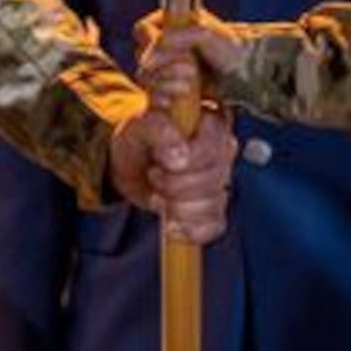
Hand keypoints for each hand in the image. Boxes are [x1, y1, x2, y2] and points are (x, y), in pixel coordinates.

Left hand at [107, 105, 235, 242]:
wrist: (128, 165)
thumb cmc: (138, 138)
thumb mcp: (139, 125)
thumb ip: (159, 129)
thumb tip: (181, 156)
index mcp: (212, 122)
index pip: (216, 145)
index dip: (191, 160)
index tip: (162, 163)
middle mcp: (223, 150)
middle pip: (215, 178)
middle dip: (176, 185)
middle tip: (153, 174)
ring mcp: (221, 181)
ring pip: (213, 204)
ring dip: (177, 207)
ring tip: (158, 194)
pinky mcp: (215, 208)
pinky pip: (213, 226)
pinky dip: (187, 229)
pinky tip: (170, 221)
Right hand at [136, 9, 246, 103]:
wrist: (246, 73)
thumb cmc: (229, 47)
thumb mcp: (205, 33)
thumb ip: (178, 37)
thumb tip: (151, 54)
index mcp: (170, 23)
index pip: (143, 30)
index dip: (150, 41)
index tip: (165, 49)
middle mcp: (164, 44)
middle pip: (142, 55)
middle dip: (163, 66)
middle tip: (189, 70)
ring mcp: (166, 66)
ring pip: (146, 76)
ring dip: (163, 82)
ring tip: (188, 87)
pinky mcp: (169, 87)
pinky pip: (153, 93)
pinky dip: (161, 96)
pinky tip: (173, 102)